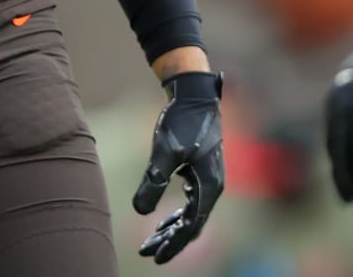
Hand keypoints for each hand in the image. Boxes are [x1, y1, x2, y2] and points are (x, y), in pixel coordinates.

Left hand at [133, 71, 223, 263]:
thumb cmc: (182, 121)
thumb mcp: (165, 151)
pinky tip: (162, 220)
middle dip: (170, 241)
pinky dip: (176, 214)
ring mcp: (207, 180)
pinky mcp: (200, 172)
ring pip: (190, 214)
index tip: (155, 257)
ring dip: (171, 229)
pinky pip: (190, 202)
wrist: (195, 96)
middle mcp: (212, 187)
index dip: (173, 244)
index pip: (191, 226)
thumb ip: (153, 180)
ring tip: (150, 241)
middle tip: (146, 253)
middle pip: (191, 225)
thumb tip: (140, 211)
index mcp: (208, 187)